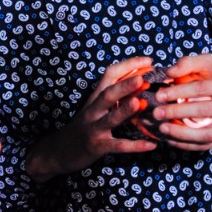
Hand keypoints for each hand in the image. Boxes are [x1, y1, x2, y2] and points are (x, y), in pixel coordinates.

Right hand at [26, 57, 156, 182]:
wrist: (60, 151)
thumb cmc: (84, 125)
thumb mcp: (94, 107)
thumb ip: (113, 95)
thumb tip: (140, 80)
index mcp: (95, 97)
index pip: (110, 75)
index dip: (128, 66)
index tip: (148, 60)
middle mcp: (93, 110)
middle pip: (108, 94)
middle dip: (125, 85)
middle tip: (144, 78)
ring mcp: (94, 128)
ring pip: (111, 118)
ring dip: (126, 110)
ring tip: (142, 104)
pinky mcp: (97, 146)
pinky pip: (117, 146)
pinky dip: (135, 146)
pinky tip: (152, 145)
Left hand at [150, 53, 211, 150]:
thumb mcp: (208, 61)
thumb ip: (188, 63)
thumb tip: (169, 73)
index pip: (202, 89)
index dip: (179, 92)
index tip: (159, 95)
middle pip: (204, 111)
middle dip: (177, 113)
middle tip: (156, 113)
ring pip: (208, 134)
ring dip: (182, 134)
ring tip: (162, 129)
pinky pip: (208, 145)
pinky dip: (188, 144)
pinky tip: (171, 139)